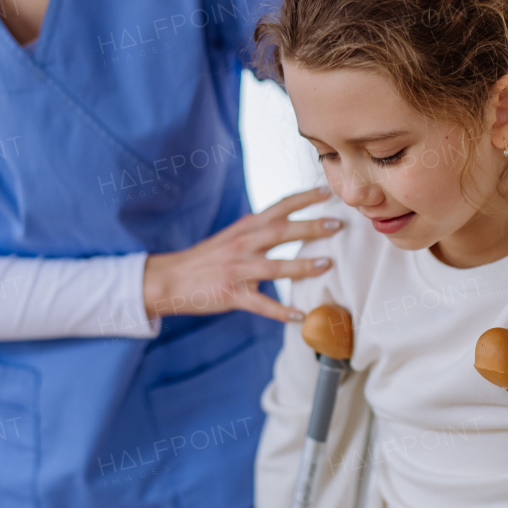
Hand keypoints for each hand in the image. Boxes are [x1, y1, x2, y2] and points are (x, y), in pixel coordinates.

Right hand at [143, 187, 341, 322]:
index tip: (328, 191)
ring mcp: (237, 270)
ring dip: (302, 265)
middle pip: (281, 231)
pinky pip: (262, 305)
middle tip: (338, 224)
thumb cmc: (206, 259)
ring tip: (327, 264)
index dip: (304, 198)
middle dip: (311, 226)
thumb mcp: (233, 236)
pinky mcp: (232, 295)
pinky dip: (282, 312)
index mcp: (245, 228)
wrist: (168, 279)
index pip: (279, 207)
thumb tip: (290, 224)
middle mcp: (243, 245)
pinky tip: (301, 316)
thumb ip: (259, 230)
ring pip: (275, 267)